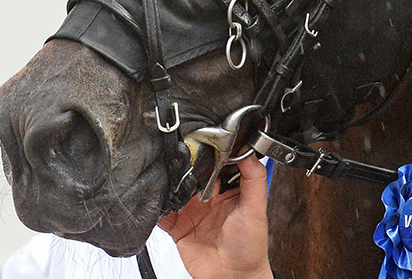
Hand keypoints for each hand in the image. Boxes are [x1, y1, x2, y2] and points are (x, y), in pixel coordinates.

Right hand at [157, 156, 271, 278]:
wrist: (234, 278)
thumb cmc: (250, 247)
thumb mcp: (256, 208)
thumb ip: (254, 179)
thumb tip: (250, 152)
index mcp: (227, 191)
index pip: (215, 166)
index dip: (209, 155)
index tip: (201, 144)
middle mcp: (208, 199)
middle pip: (191, 176)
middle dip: (184, 168)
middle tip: (179, 163)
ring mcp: (192, 212)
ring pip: (174, 191)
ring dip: (168, 185)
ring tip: (166, 179)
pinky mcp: (178, 228)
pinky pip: (162, 214)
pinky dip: (156, 207)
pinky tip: (156, 200)